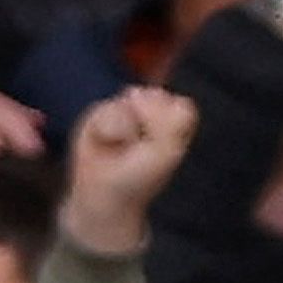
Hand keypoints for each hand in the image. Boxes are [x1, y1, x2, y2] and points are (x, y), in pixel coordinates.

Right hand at [61, 88, 198, 254]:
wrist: (104, 191)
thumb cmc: (140, 176)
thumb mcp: (165, 152)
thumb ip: (164, 119)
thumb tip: (134, 91)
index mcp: (176, 124)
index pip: (182, 106)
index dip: (170, 122)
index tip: (161, 146)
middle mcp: (153, 113)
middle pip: (155, 97)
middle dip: (148, 122)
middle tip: (140, 147)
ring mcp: (127, 110)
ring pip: (129, 101)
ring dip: (125, 127)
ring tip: (121, 145)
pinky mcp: (101, 112)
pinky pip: (105, 108)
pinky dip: (105, 128)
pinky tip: (104, 141)